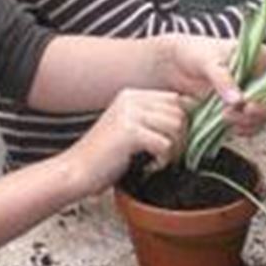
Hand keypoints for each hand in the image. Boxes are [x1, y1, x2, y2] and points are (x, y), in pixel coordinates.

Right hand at [60, 89, 187, 194]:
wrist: (76, 171)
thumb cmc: (104, 157)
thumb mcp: (130, 129)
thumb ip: (153, 120)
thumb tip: (188, 120)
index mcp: (131, 95)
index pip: (175, 99)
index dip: (183, 122)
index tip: (177, 142)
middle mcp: (131, 99)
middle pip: (179, 111)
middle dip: (181, 137)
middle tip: (168, 156)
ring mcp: (130, 113)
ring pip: (176, 126)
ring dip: (174, 149)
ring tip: (159, 160)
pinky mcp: (130, 132)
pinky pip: (165, 143)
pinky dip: (163, 160)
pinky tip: (150, 166)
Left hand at [156, 37, 265, 138]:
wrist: (171, 66)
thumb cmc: (192, 51)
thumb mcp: (208, 60)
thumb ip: (223, 78)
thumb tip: (238, 99)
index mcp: (258, 56)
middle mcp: (258, 76)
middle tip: (247, 109)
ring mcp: (249, 94)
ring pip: (265, 114)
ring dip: (250, 120)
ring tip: (226, 116)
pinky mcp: (237, 110)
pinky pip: (249, 125)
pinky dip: (241, 128)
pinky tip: (225, 123)